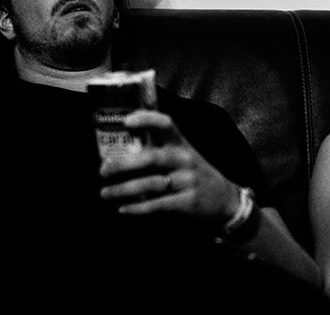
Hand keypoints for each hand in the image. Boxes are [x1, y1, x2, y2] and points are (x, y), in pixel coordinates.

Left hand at [98, 110, 240, 224]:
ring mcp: (188, 181)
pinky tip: (123, 209)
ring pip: (151, 184)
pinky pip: (159, 204)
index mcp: (182, 145)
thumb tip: (121, 150)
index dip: (147, 119)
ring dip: (124, 189)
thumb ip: (160, 151)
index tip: (126, 121)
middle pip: (152, 157)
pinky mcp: (189, 202)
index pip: (166, 124)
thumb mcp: (185, 157)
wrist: (226, 201)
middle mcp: (185, 160)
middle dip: (124, 164)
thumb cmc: (196, 176)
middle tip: (103, 170)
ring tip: (105, 193)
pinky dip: (138, 208)